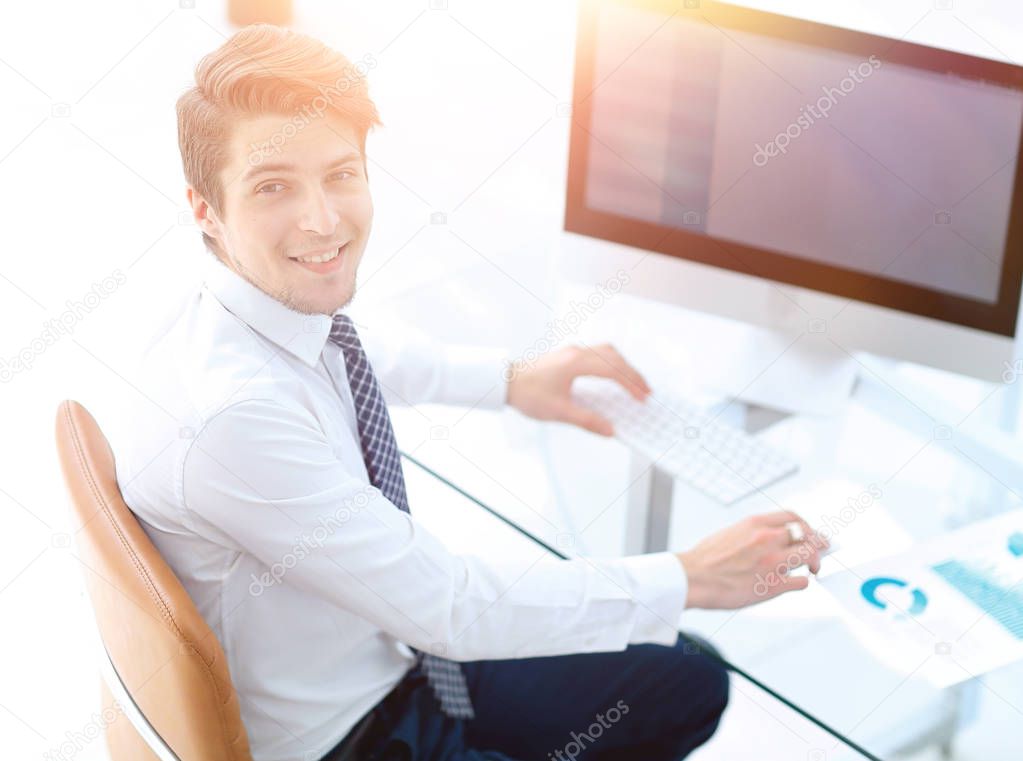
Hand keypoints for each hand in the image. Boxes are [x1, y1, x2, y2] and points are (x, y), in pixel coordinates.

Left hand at [506, 344, 650, 435]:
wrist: (505, 381)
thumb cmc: (527, 393)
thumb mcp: (558, 412)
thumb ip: (586, 421)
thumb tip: (609, 430)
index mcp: (575, 363)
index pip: (612, 370)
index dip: (630, 384)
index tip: (642, 397)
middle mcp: (576, 353)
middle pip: (614, 357)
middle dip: (633, 374)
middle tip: (646, 391)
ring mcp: (573, 352)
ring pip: (607, 352)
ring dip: (623, 366)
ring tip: (634, 383)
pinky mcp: (569, 356)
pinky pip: (598, 354)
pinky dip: (612, 364)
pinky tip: (614, 376)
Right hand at [676, 511, 828, 609]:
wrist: (693, 578)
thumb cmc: (706, 559)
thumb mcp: (731, 532)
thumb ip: (753, 533)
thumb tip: (768, 536)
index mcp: (756, 524)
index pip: (794, 517)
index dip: (807, 525)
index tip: (810, 532)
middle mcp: (769, 539)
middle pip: (808, 535)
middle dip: (819, 542)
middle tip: (823, 549)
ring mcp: (774, 562)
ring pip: (810, 556)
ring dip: (815, 562)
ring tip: (813, 568)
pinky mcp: (774, 585)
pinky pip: (801, 582)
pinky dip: (802, 582)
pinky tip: (797, 583)